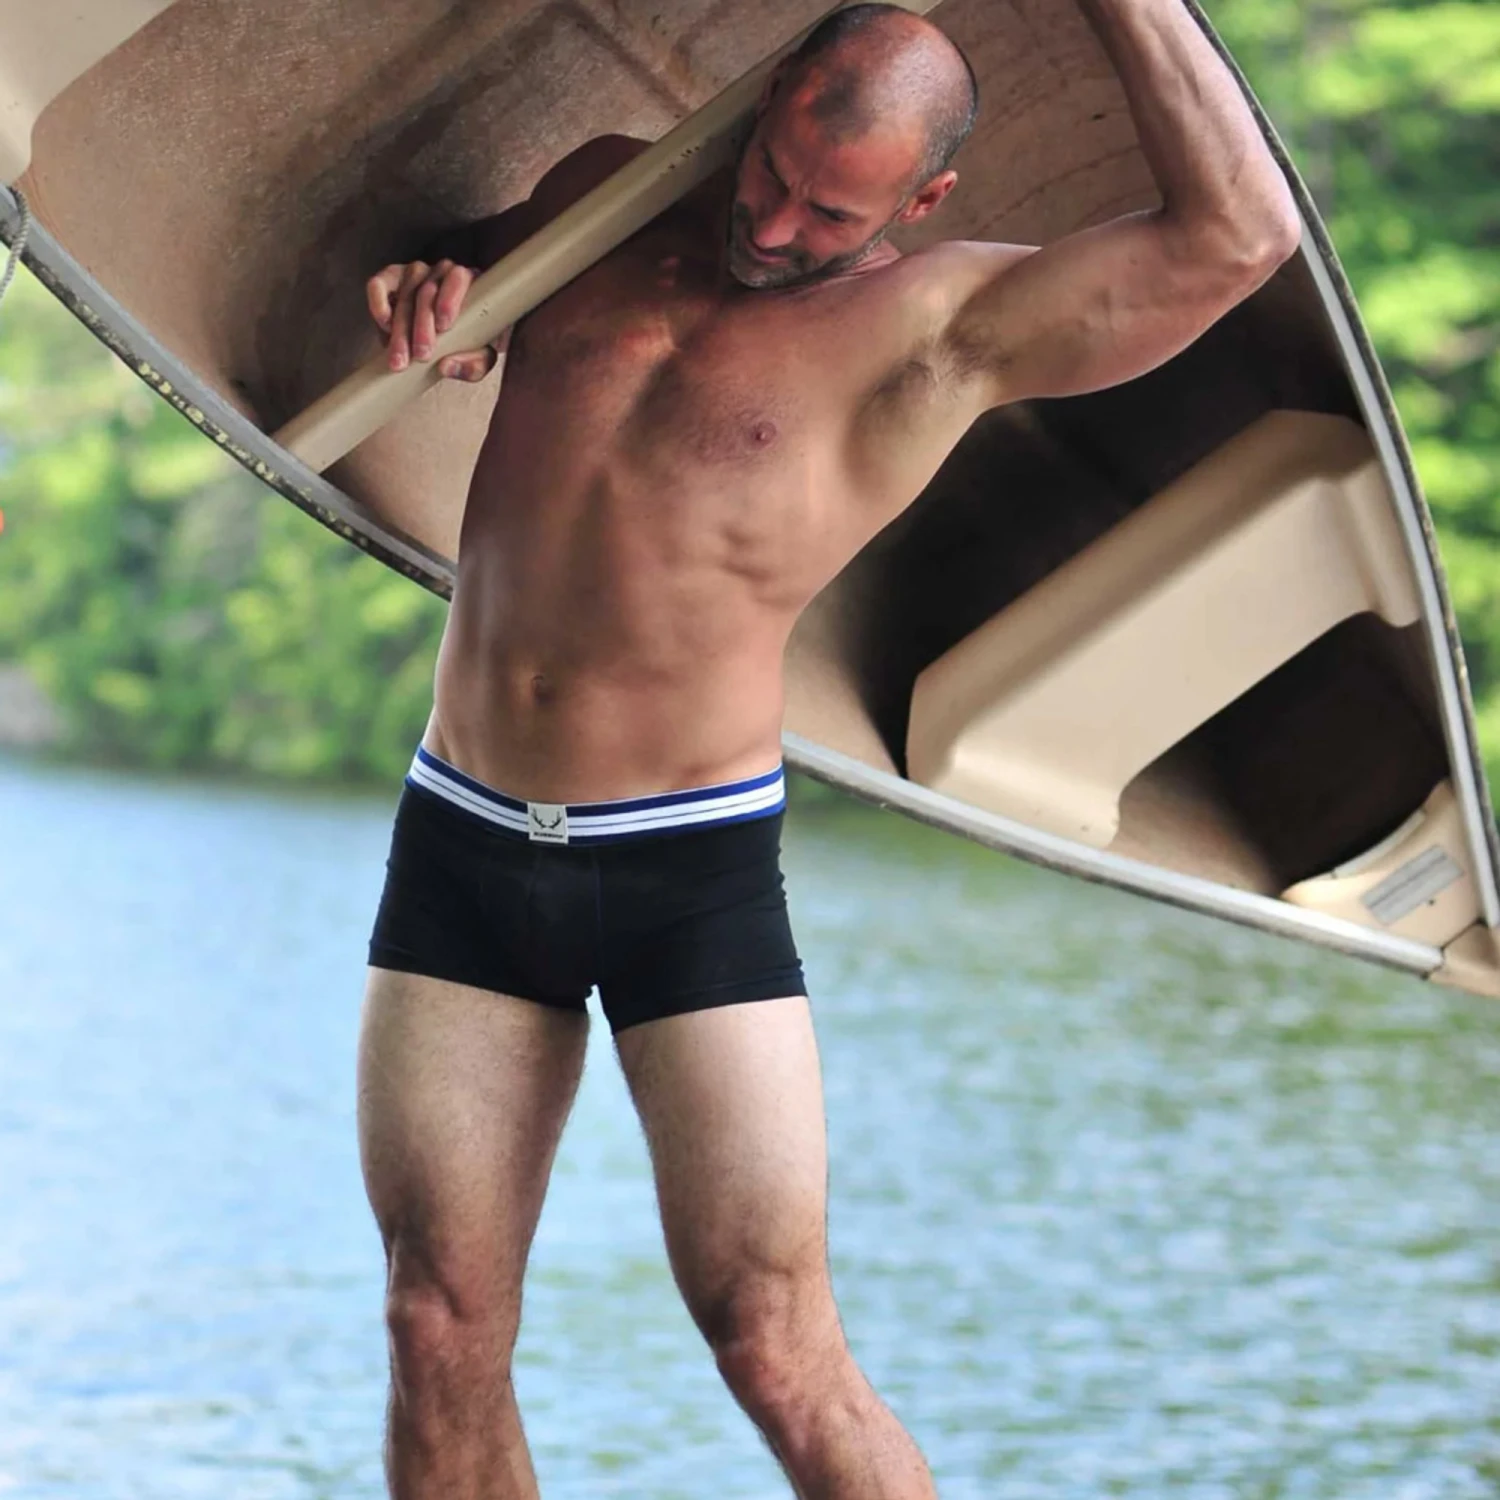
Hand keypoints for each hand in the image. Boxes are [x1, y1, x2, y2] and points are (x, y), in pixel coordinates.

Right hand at [365, 259, 506, 381]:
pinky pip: (379, 284)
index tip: (444, 326)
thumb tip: (445, 367)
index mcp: (470, 283)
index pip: (458, 278)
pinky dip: (378, 303)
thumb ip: (474, 364)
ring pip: (405, 294)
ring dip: (401, 329)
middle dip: (422, 326)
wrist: (449, 340)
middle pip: (427, 291)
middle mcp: (441, 272)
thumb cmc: (469, 343)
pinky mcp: (391, 279)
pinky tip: (384, 327)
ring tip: (400, 359)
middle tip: (421, 355)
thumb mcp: (481, 357)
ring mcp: (415, 274)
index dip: (449, 299)